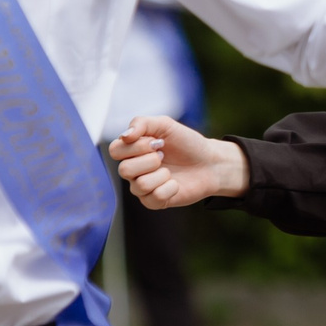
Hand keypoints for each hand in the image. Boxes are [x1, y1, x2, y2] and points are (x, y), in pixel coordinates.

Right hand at [111, 115, 249, 207]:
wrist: (210, 162)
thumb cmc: (186, 143)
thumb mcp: (165, 125)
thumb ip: (141, 123)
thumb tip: (124, 136)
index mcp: (132, 151)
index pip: (115, 151)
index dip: (135, 146)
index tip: (156, 142)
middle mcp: (133, 170)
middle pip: (124, 170)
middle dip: (149, 160)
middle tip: (164, 155)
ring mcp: (142, 187)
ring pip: (139, 185)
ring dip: (161, 174)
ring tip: (170, 170)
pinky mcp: (155, 202)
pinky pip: (154, 197)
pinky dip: (169, 188)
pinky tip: (175, 183)